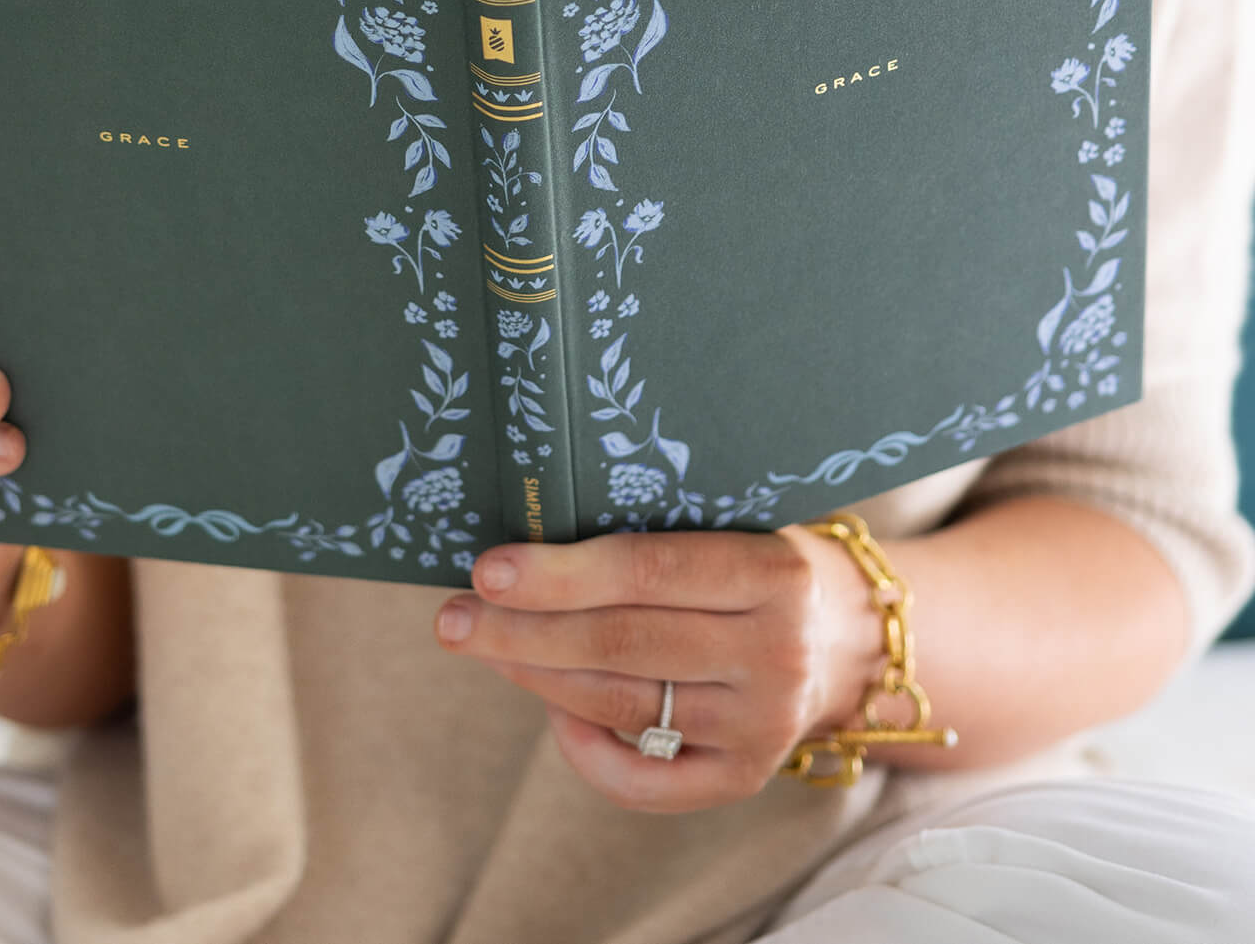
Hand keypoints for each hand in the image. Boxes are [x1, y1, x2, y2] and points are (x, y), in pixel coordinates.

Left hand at [433, 528, 883, 812]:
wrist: (848, 633)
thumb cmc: (758, 554)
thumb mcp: (730, 520)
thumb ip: (655, 524)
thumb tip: (528, 525)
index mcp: (773, 570)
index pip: (648, 570)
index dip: (560, 573)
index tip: (486, 570)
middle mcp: (776, 652)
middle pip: (622, 644)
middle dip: (522, 631)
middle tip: (452, 618)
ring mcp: (764, 723)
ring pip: (621, 704)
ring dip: (536, 675)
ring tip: (480, 643)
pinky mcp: (747, 776)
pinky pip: (645, 781)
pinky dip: (586, 748)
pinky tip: (551, 708)